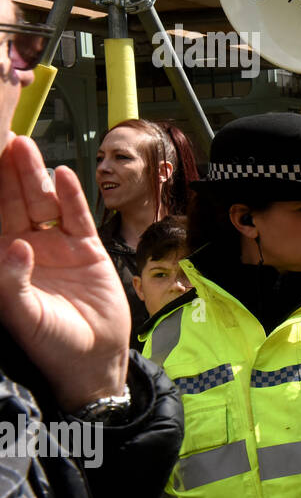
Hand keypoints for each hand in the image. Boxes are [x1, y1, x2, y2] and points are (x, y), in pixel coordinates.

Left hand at [0, 137, 129, 410]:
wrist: (95, 359)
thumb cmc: (51, 343)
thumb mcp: (24, 315)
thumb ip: (14, 281)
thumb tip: (18, 246)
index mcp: (2, 264)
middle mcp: (26, 250)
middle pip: (13, 203)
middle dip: (6, 172)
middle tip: (2, 138)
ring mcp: (57, 247)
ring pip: (42, 203)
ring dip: (33, 176)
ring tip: (25, 146)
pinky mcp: (88, 250)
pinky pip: (76, 217)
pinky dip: (71, 195)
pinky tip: (63, 174)